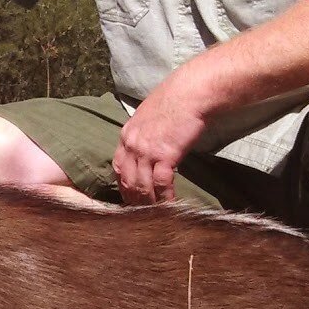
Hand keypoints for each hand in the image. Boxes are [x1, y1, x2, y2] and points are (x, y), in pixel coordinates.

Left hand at [112, 71, 212, 204]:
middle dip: (133, 200)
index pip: (117, 167)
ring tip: (155, 215)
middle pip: (127, 180)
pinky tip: (170, 205)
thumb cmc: (175, 102)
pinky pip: (161, 183)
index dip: (123, 186)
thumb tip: (148, 149)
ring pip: (142, 185)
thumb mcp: (149, 117)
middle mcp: (131, 144)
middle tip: (141, 215)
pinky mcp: (164, 154)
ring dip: (149, 203)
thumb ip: (144, 134)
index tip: (129, 198)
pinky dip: (165, 197)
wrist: (191, 93)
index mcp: (126, 135)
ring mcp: (146, 150)